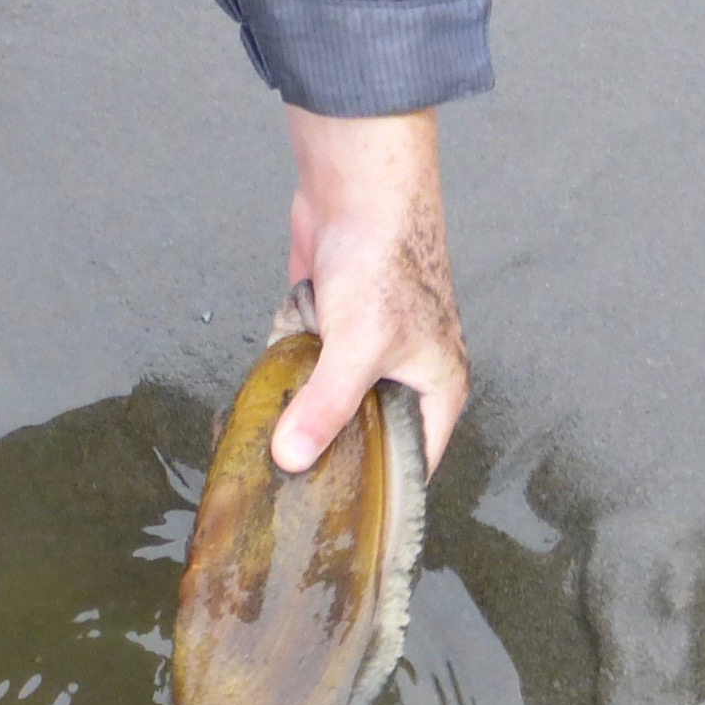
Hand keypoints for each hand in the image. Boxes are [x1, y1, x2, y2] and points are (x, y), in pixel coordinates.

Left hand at [270, 105, 468, 479]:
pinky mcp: (330, 325)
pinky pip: (305, 364)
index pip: (417, 462)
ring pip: (330, 398)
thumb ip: (326, 408)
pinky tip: (266, 385)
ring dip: (303, 406)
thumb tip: (292, 459)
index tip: (343, 521)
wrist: (358, 184)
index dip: (384, 491)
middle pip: (368, 432)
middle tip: (292, 489)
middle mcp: (407, 375)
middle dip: (332, 449)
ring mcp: (365, 350)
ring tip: (271, 442)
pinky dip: (288, 367)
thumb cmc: (385, 261)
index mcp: (438, 388)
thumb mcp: (357, 349)